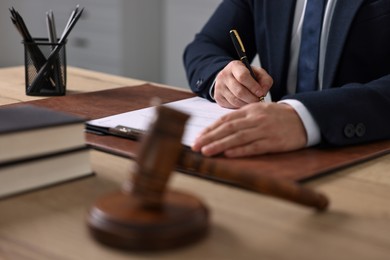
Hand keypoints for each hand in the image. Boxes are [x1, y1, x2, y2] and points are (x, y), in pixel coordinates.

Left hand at [192, 102, 306, 156]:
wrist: (303, 117)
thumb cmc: (277, 116)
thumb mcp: (258, 111)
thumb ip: (241, 118)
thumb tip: (220, 128)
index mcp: (250, 110)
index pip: (225, 120)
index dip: (210, 129)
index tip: (198, 137)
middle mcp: (255, 119)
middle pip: (228, 128)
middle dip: (210, 138)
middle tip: (195, 146)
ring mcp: (264, 130)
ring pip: (238, 138)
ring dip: (220, 145)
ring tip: (206, 152)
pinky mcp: (273, 142)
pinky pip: (254, 147)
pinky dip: (240, 150)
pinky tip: (228, 154)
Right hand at [214, 60, 272, 107]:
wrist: (230, 78)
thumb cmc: (246, 76)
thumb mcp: (257, 73)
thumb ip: (265, 80)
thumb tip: (262, 92)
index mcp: (234, 66)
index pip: (243, 76)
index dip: (253, 87)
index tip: (261, 93)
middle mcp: (224, 75)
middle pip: (239, 91)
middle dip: (252, 98)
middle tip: (258, 100)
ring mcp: (219, 87)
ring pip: (235, 100)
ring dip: (247, 103)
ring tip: (252, 102)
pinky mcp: (217, 96)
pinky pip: (231, 105)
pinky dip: (240, 106)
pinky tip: (244, 103)